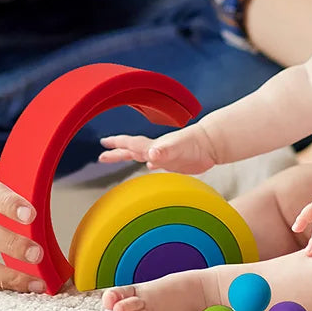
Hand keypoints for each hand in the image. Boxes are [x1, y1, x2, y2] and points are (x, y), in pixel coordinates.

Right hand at [98, 124, 217, 173]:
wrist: (210, 144)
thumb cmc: (194, 145)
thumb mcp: (177, 149)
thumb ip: (164, 151)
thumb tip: (150, 155)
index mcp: (152, 146)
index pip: (130, 144)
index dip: (117, 144)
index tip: (103, 143)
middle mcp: (156, 150)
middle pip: (131, 150)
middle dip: (116, 152)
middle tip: (101, 155)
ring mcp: (164, 156)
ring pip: (142, 156)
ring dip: (129, 157)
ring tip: (120, 158)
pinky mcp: (174, 162)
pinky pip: (157, 163)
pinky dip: (150, 165)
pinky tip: (150, 167)